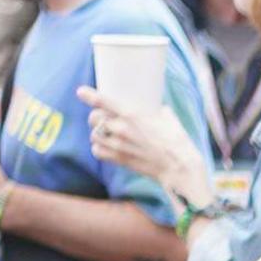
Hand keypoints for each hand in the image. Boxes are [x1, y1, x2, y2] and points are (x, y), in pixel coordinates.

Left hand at [81, 89, 212, 208]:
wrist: (179, 168)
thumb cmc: (178, 142)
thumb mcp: (169, 119)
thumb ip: (157, 111)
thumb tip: (157, 108)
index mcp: (133, 115)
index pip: (103, 102)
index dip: (89, 96)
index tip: (81, 92)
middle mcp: (122, 129)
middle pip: (94, 118)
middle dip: (95, 116)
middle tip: (100, 117)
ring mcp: (119, 146)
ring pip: (94, 135)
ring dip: (97, 133)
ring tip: (104, 133)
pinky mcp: (120, 159)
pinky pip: (97, 151)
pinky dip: (98, 148)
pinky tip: (105, 147)